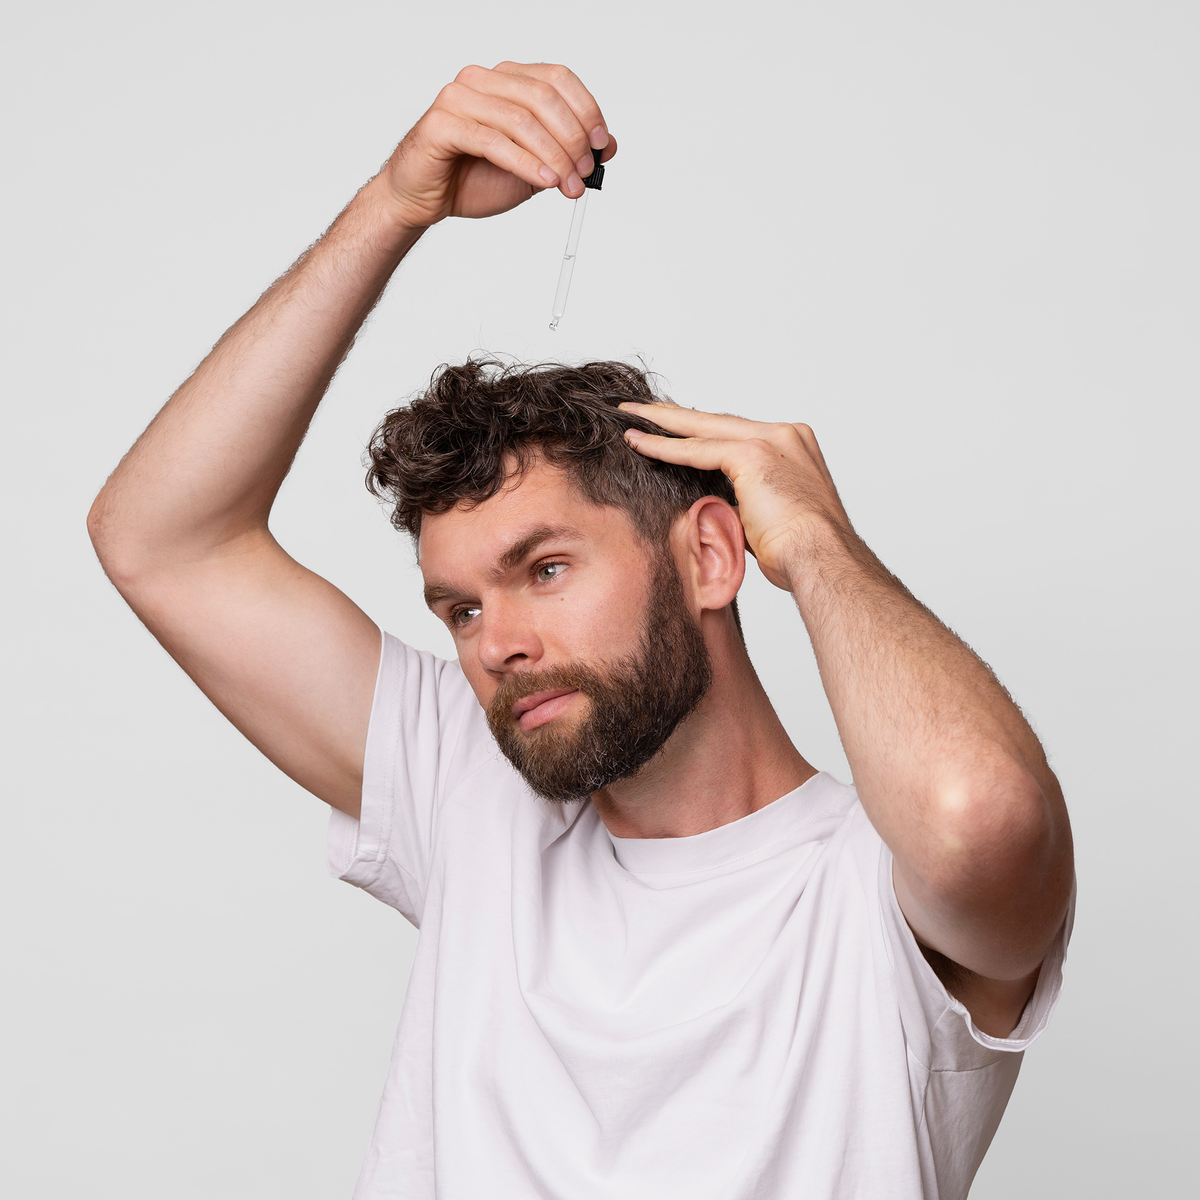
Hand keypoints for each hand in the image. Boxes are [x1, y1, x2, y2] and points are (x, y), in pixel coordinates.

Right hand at [378, 62, 614, 228]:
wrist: (425, 199)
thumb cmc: (470, 178)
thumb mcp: (533, 167)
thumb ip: (565, 152)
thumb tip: (607, 146)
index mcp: (506, 81)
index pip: (556, 78)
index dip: (586, 108)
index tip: (600, 143)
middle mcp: (482, 81)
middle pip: (542, 97)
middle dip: (572, 138)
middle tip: (585, 171)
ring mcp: (459, 98)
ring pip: (520, 119)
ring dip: (553, 155)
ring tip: (567, 184)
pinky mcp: (442, 124)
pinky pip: (493, 140)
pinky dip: (525, 163)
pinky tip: (544, 180)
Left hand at [620, 404, 853, 590]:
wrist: (820, 560)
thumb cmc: (801, 554)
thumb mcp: (766, 520)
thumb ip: (740, 504)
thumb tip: (712, 507)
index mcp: (794, 449)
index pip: (737, 435)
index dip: (702, 433)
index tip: (676, 430)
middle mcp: (786, 436)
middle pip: (719, 422)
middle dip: (677, 416)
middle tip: (643, 408)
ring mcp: (771, 440)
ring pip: (704, 428)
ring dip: (663, 423)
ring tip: (631, 416)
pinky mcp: (753, 454)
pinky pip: (697, 449)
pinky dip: (664, 447)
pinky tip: (638, 442)